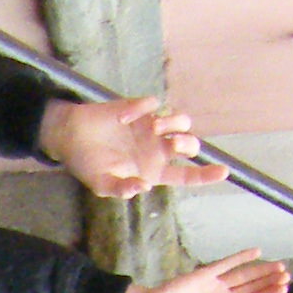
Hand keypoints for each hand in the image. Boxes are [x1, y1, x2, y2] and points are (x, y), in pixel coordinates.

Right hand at [37, 95, 229, 197]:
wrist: (68, 136)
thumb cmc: (86, 163)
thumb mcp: (100, 184)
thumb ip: (120, 188)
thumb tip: (141, 187)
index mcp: (151, 170)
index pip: (184, 176)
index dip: (205, 175)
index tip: (224, 172)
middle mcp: (155, 149)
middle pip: (189, 145)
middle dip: (189, 144)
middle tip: (175, 144)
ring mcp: (149, 128)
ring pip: (181, 122)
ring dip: (174, 123)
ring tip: (154, 128)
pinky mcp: (139, 109)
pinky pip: (152, 104)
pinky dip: (141, 108)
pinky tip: (122, 118)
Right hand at [113, 253, 290, 292]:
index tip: (284, 288)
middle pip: (251, 287)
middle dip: (269, 281)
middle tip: (287, 274)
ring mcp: (215, 285)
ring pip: (243, 275)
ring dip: (260, 270)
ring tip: (279, 266)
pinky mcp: (205, 273)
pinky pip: (226, 263)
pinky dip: (241, 257)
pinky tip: (256, 252)